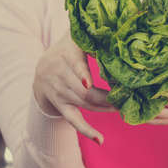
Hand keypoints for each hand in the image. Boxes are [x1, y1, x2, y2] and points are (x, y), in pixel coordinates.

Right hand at [33, 30, 117, 144]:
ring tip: (122, 108)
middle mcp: (59, 75)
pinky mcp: (60, 106)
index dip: (82, 74)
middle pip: (83, 90)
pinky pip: (73, 120)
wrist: (41, 68)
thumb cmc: (67, 49)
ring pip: (83, 103)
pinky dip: (87, 131)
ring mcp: (59, 93)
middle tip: (126, 99)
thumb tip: (115, 28)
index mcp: (65, 55)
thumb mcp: (74, 37)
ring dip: (104, 107)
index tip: (90, 83)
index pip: (74, 66)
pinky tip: (100, 140)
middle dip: (105, 97)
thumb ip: (91, 33)